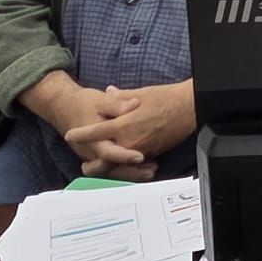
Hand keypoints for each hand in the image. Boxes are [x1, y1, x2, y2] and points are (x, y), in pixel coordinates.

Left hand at [61, 81, 195, 177]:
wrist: (190, 107)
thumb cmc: (167, 98)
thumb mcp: (141, 93)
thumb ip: (121, 97)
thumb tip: (109, 92)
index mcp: (124, 124)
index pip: (96, 132)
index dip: (81, 134)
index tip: (71, 134)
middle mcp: (130, 141)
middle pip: (103, 160)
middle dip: (92, 164)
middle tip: (84, 164)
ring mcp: (141, 150)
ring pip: (118, 166)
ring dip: (107, 168)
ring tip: (99, 168)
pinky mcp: (152, 154)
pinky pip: (134, 165)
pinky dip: (125, 167)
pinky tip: (121, 166)